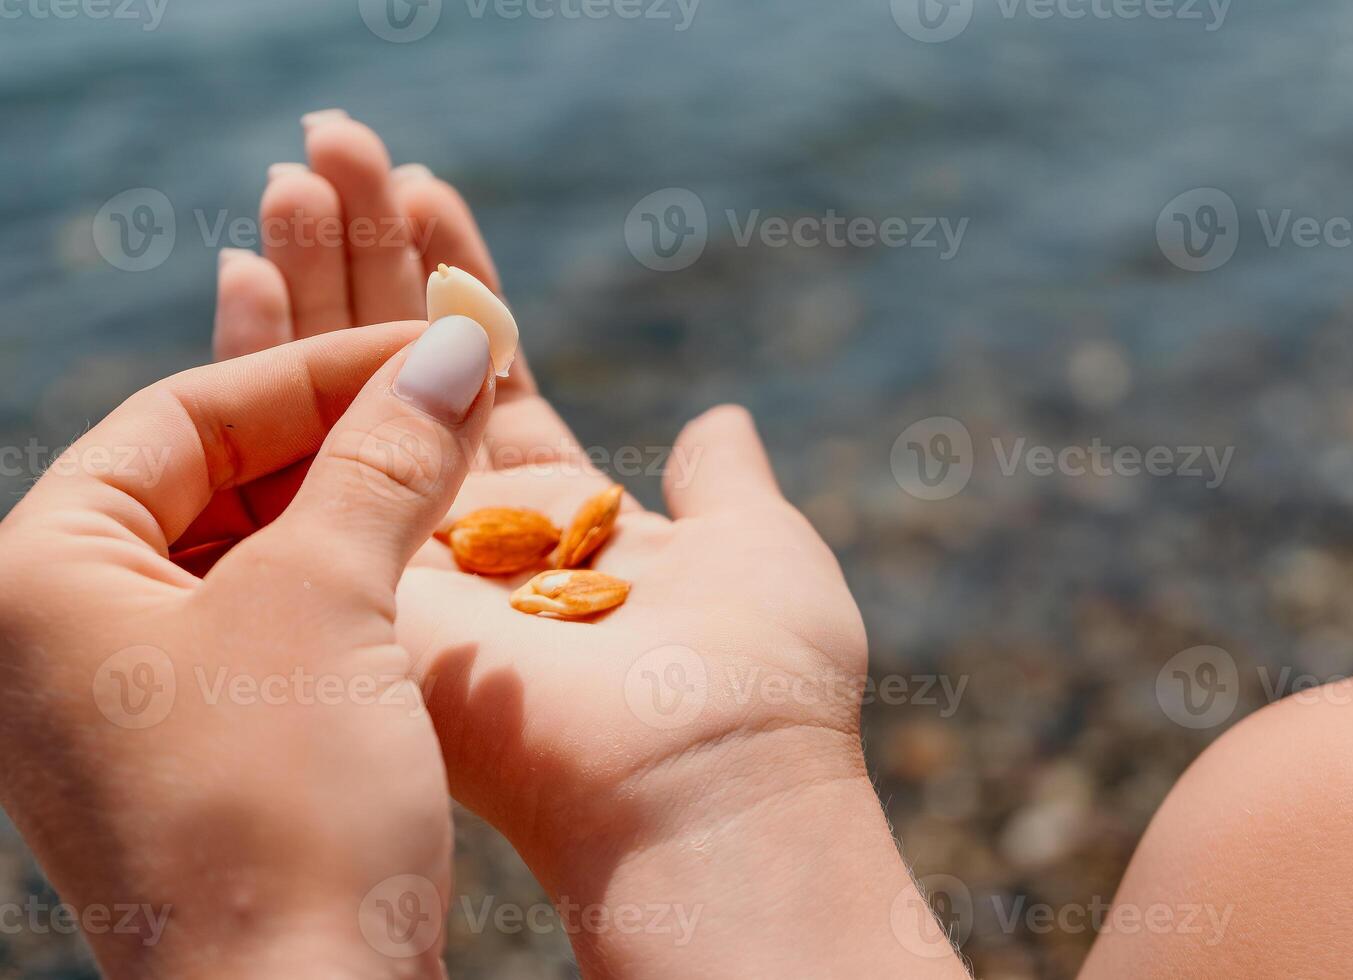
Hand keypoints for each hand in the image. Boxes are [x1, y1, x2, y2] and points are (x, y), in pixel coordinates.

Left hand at [0, 318, 494, 978]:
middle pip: (217, 472)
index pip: (184, 417)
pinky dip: (357, 566)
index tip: (434, 340)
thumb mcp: (327, 605)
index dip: (318, 366)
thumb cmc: (281, 811)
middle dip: (344, 427)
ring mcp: (137, 689)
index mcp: (37, 576)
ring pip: (259, 540)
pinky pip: (282, 611)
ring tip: (460, 449)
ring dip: (362, 492)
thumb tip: (453, 342)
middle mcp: (66, 626)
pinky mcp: (209, 738)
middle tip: (457, 388)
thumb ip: (384, 459)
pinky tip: (435, 538)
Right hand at [213, 116, 967, 977]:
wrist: (715, 785)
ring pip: (341, 396)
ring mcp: (413, 561)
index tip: (424, 191)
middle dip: (370, 260)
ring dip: (313, 282)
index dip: (455, 283)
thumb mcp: (761, 545)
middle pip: (405, 370)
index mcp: (571, 521)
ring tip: (299, 173)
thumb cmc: (764, 672)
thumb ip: (724, 482)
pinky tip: (246, 264)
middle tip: (338, 153)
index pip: (491, 376)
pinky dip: (268, 360)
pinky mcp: (362, 590)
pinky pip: (301, 455)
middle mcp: (480, 538)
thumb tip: (719, 422)